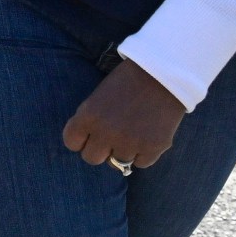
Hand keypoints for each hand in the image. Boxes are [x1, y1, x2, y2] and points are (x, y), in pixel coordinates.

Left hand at [61, 59, 185, 170]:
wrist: (163, 73)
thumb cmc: (127, 82)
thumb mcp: (98, 97)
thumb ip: (90, 122)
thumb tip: (89, 147)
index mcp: (88, 116)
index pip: (72, 143)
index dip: (81, 139)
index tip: (90, 134)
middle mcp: (106, 132)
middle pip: (91, 158)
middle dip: (100, 149)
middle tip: (111, 138)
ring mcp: (130, 142)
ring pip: (117, 163)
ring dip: (123, 151)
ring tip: (133, 132)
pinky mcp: (153, 148)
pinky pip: (141, 163)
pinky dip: (144, 153)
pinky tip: (148, 135)